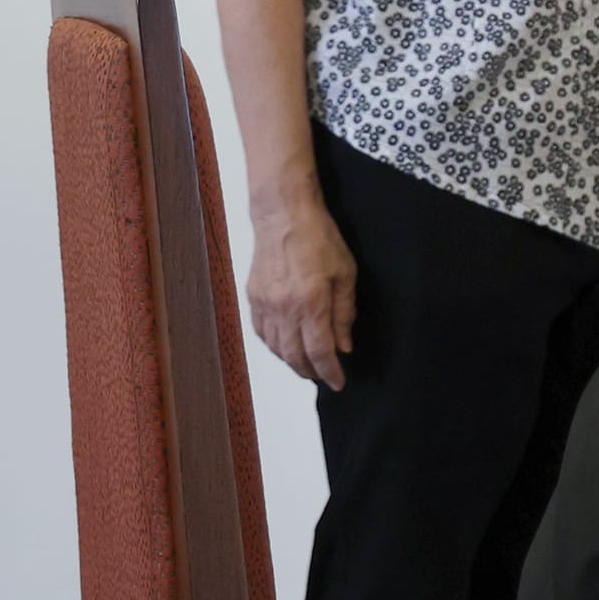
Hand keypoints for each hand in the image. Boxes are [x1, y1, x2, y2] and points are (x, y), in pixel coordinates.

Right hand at [248, 190, 357, 389]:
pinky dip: (274, 347)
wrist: (283, 215)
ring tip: (307, 366)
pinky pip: (261, 334)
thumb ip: (345, 313)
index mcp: (311, 303)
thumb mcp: (345, 273)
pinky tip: (285, 347)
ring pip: (276, 348)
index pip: (320, 352)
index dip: (330, 372)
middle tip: (324, 377)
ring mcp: (264, 305)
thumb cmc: (320, 238)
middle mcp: (284, 309)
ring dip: (292, 362)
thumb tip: (344, 345)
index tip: (339, 383)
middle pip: (295, 356)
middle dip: (311, 372)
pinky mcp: (252, 298)